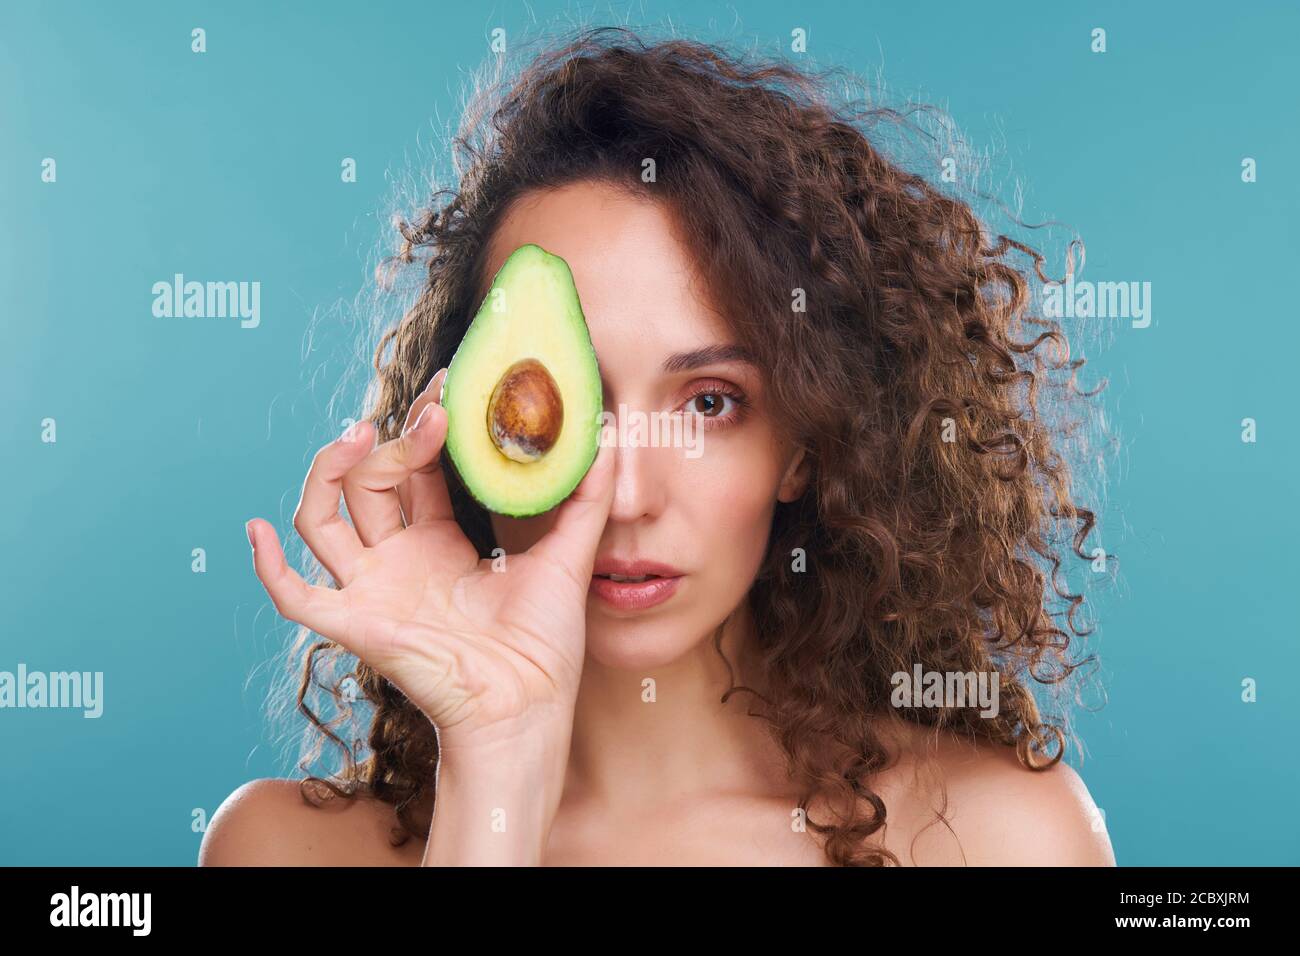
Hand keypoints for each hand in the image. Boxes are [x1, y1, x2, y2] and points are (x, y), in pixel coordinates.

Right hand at [245, 369, 614, 752]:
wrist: (529, 706)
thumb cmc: (543, 645)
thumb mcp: (568, 555)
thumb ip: (586, 496)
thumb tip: (608, 434)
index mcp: (439, 542)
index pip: (412, 468)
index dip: (423, 426)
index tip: (447, 387)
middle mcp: (397, 561)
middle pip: (368, 482)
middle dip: (392, 440)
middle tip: (433, 413)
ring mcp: (371, 591)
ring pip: (321, 519)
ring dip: (327, 472)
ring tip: (356, 435)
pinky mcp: (355, 625)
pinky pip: (294, 597)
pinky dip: (268, 567)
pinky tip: (257, 529)